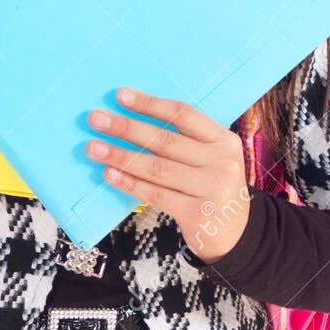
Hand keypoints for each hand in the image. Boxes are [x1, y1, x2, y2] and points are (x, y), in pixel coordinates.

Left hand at [86, 86, 251, 261]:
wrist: (236, 233)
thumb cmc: (212, 186)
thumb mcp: (213, 158)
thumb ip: (186, 140)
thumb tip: (133, 119)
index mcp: (224, 140)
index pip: (184, 115)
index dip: (150, 104)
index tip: (120, 96)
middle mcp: (221, 162)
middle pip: (166, 140)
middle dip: (126, 128)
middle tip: (95, 119)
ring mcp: (210, 189)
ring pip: (157, 168)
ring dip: (121, 156)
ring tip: (93, 147)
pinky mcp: (196, 213)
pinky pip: (155, 194)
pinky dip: (129, 183)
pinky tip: (109, 173)